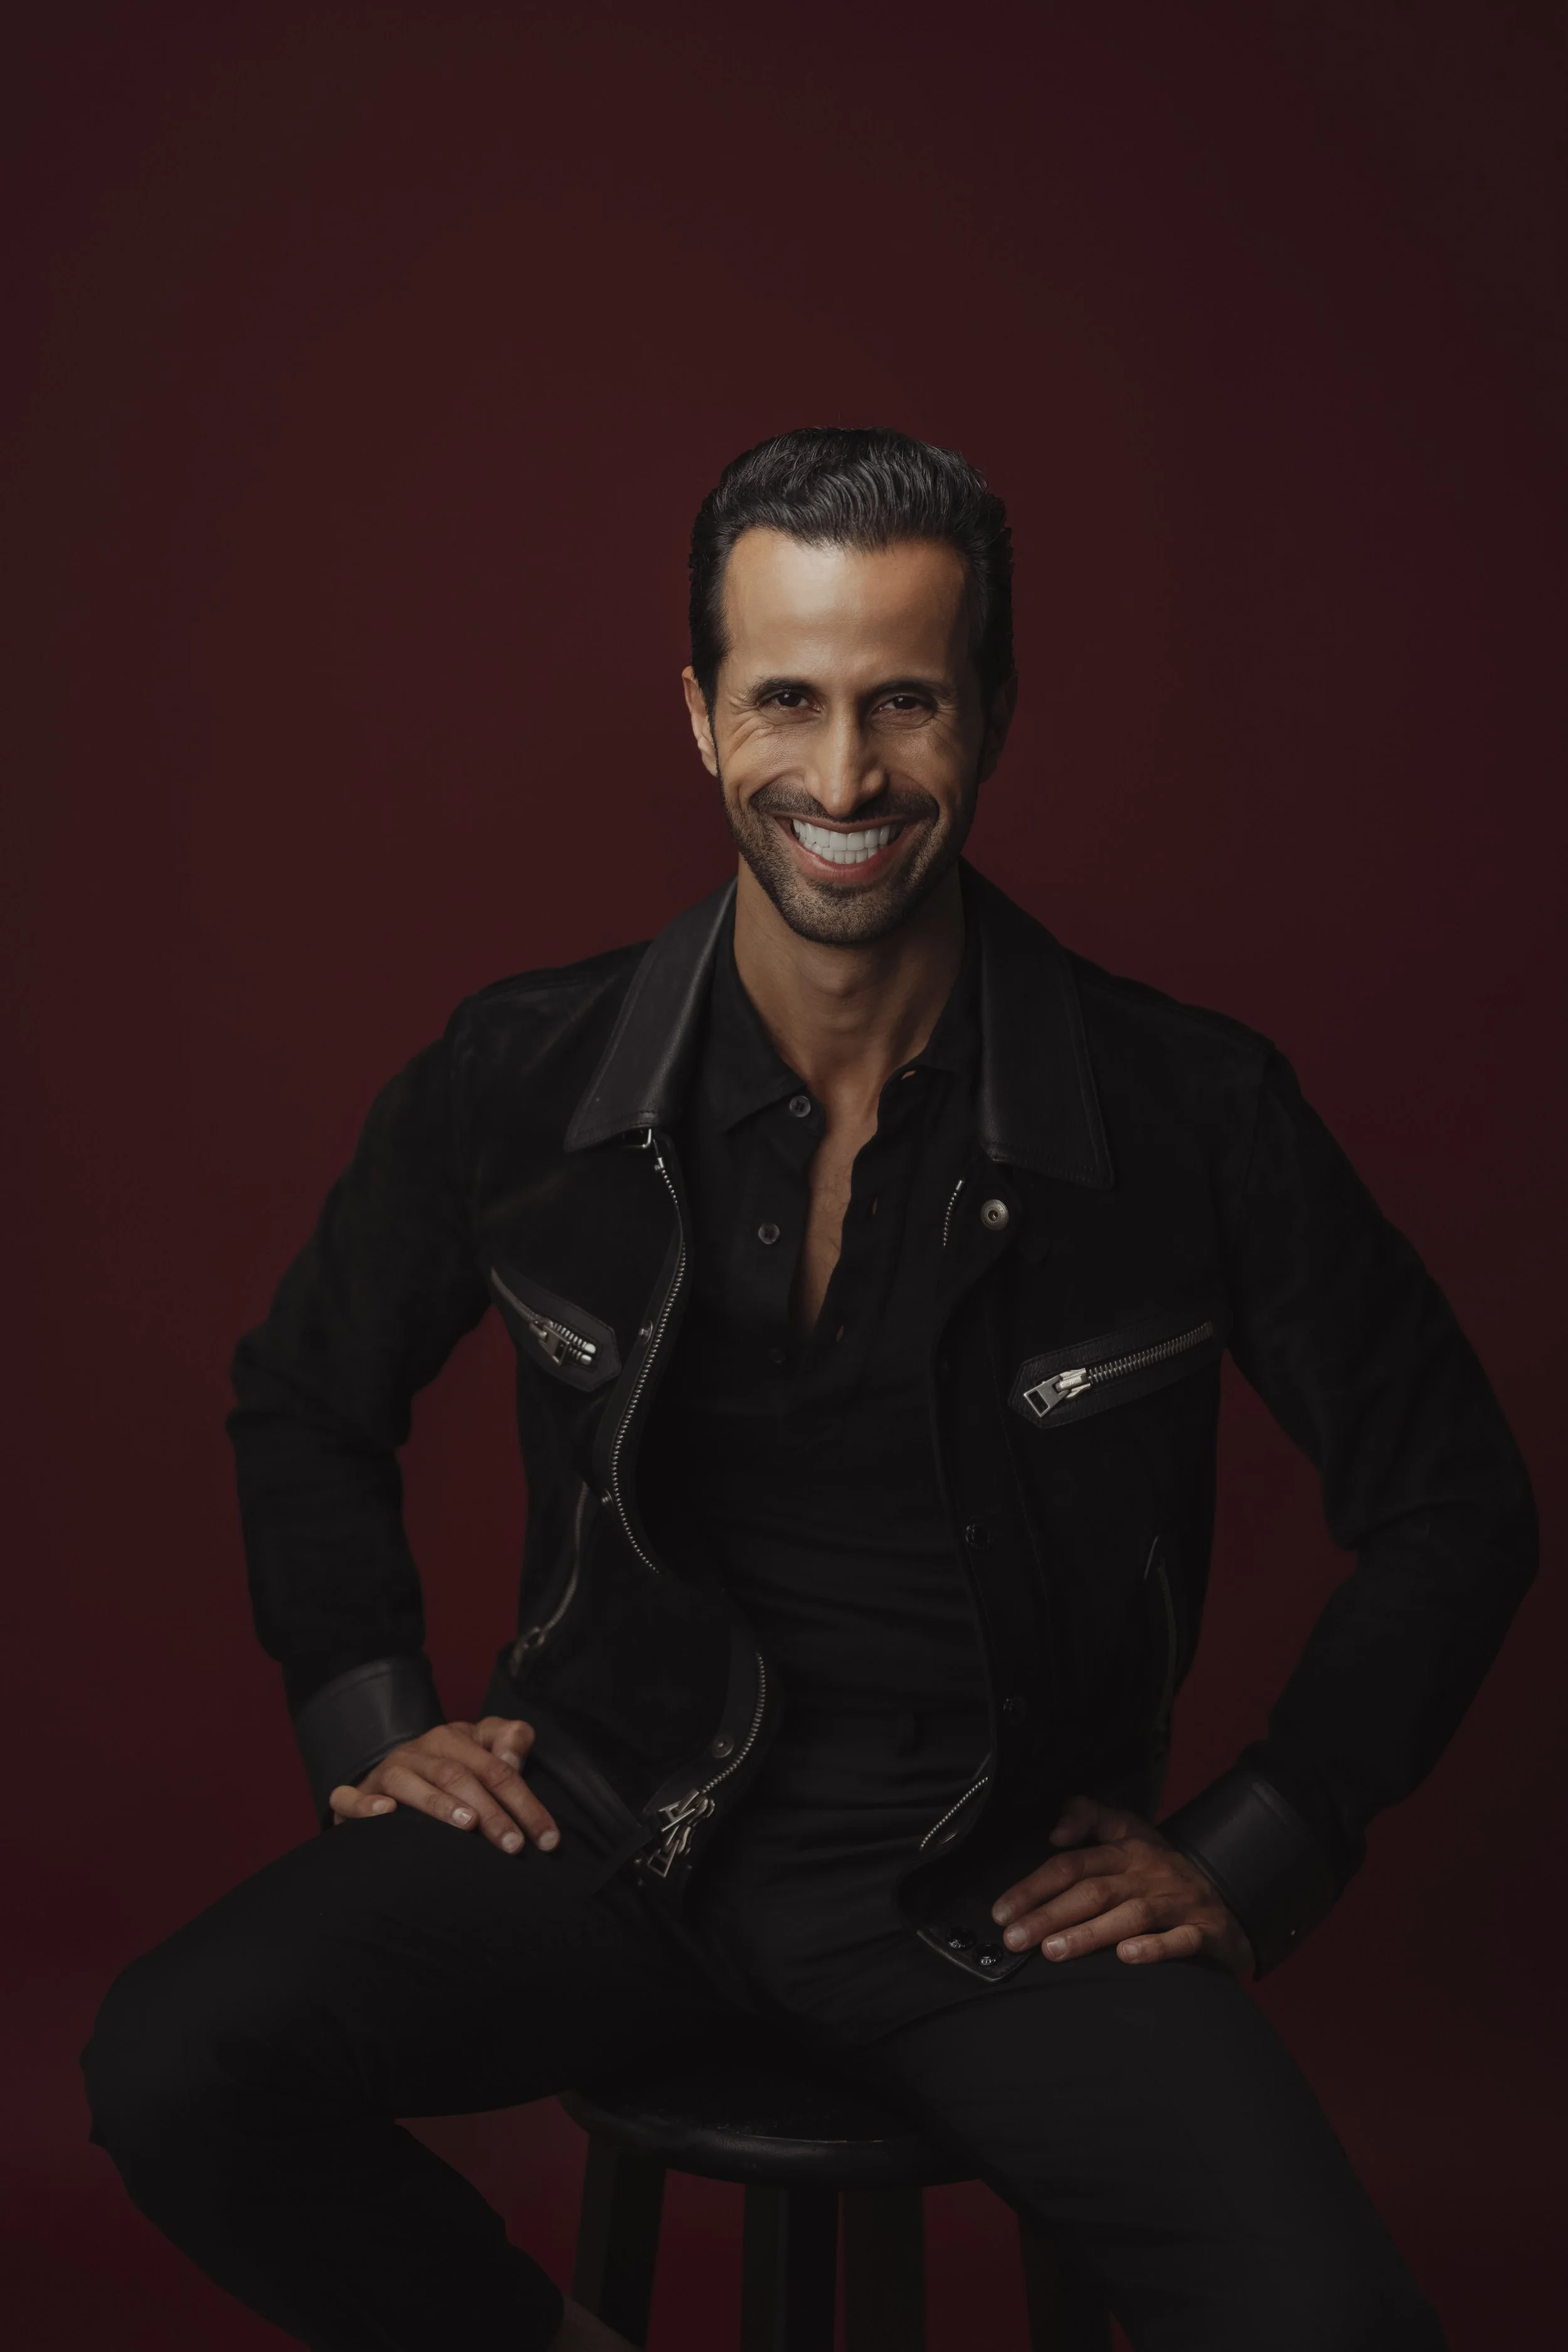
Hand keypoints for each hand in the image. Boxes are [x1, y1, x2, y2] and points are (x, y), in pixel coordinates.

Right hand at [328, 1716, 559, 1854]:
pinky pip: (349, 1797)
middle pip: (458, 1777)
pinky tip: (385, 1815)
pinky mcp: (358, 1793)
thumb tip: (513, 1759)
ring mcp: (386, 1772)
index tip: (547, 1839)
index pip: (497, 1769)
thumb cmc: (453, 1762)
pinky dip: (364, 1805)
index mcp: (452, 1739)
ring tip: (466, 1826)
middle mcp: (418, 1752)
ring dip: (438, 1804)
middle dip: (490, 1812)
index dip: (525, 1803)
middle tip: (513, 1845)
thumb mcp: (484, 1742)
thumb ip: (509, 1740)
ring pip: (410, 1783)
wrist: (398, 1764)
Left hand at [990, 1793, 1253, 1972]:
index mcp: (1126, 1850)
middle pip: (1094, 1891)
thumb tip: (1056, 1829)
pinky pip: (1180, 1940)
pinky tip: (1127, 1957)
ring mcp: (1177, 1903)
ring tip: (1053, 1951)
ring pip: (1130, 1916)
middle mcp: (1148, 1874)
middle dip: (1050, 1914)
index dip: (1034, 1886)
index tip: (1002, 1910)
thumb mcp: (1129, 1831)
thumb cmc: (1163, 1871)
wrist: (1229, 1899)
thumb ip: (1089, 1817)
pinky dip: (1153, 1948)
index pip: (1072, 1864)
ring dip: (1090, 1933)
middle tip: (1015, 1938)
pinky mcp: (1204, 1931)